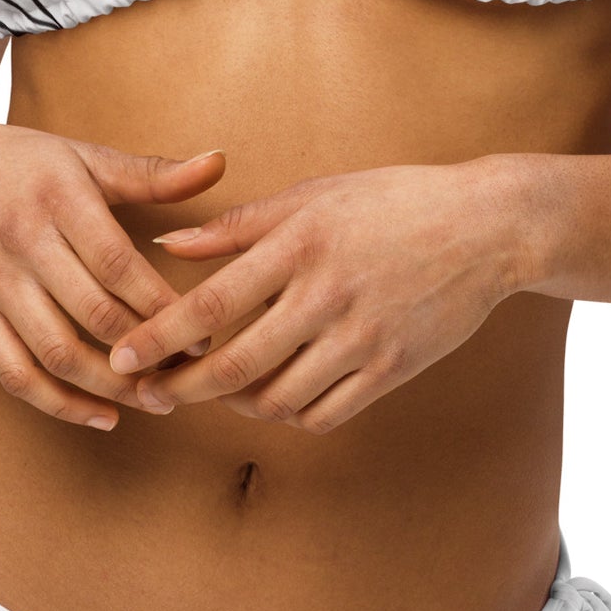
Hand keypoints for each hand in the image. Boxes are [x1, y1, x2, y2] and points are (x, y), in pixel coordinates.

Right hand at [0, 114, 226, 430]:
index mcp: (59, 197)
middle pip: (93, 315)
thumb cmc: (21, 163)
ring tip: (155, 402)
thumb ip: (152, 172)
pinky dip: (58, 404)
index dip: (163, 306)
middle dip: (146, 355)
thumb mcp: (82, 156)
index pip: (119, 264)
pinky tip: (101, 416)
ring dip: (110, 387)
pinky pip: (14, 373)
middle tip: (189, 378)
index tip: (204, 335)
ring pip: (56, 352)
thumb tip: (221, 163)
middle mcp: (23, 241)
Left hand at [107, 160, 520, 434]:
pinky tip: (275, 396)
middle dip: (185, 387)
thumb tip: (170, 247)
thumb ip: (239, 227)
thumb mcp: (314, 196)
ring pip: (277, 399)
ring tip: (219, 388)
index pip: (213, 302)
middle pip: (236, 364)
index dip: (162, 336)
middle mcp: (328, 294)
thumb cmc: (392, 201)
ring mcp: (362, 337)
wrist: (486, 228)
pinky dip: (288, 415)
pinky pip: (323, 414)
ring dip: (237, 403)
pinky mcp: (392, 369)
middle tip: (154, 394)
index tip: (123, 356)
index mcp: (302, 242)